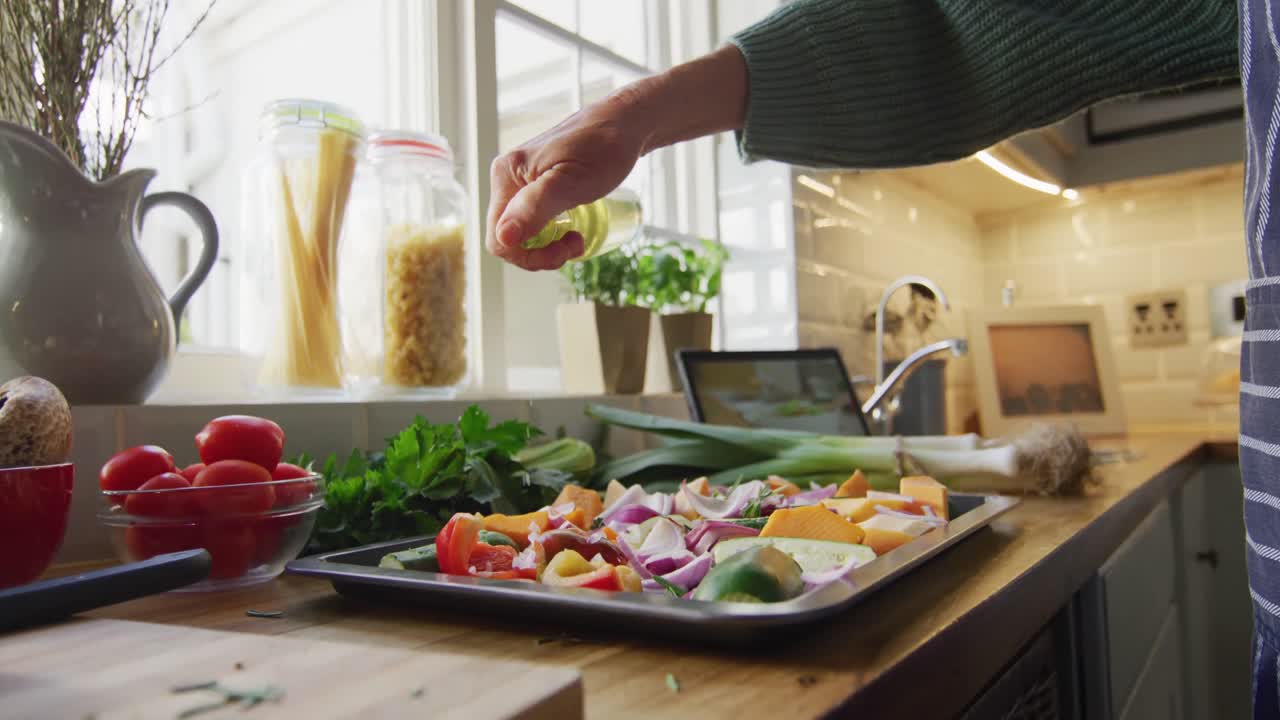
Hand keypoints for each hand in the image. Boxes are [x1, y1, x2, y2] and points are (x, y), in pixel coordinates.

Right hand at [486, 91, 646, 271]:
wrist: (623, 125)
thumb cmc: (603, 149)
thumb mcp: (570, 182)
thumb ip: (534, 208)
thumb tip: (503, 237)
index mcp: (506, 176)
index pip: (498, 238)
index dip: (528, 256)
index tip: (564, 249)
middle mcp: (507, 179)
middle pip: (507, 238)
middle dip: (539, 253)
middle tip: (574, 244)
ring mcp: (521, 182)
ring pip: (520, 234)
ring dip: (545, 247)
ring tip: (576, 238)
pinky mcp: (535, 186)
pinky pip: (531, 222)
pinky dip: (549, 235)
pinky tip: (570, 230)